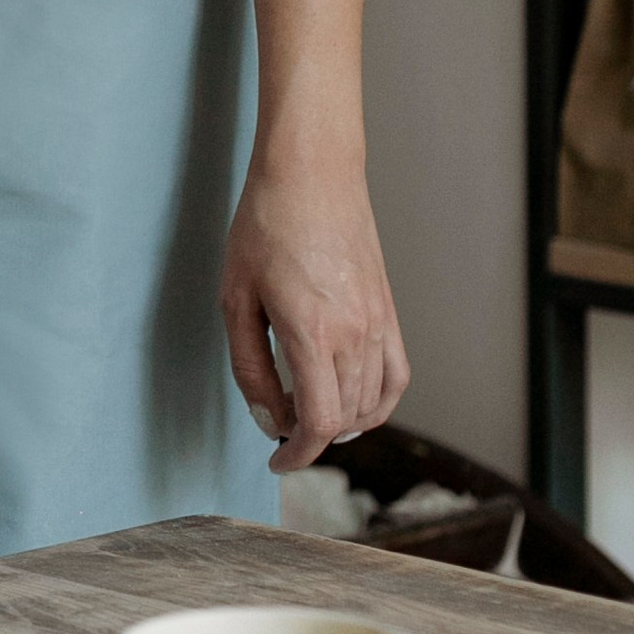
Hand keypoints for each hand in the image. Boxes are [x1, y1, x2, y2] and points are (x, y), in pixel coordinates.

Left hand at [221, 148, 407, 475]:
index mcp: (312, 332)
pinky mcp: (389, 310)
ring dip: (344, 423)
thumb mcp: (236, 297)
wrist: (312, 172)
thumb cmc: (264, 226)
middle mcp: (355, 334)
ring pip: (374, 403)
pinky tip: (356, 405)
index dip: (299, 454)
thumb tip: (267, 417)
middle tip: (280, 428)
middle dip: (312, 438)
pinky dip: (379, 402)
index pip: (320, 423)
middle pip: (347, 419)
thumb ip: (250, 365)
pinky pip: (397, 375)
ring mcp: (379, 322)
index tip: (278, 460)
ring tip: (309, 415)